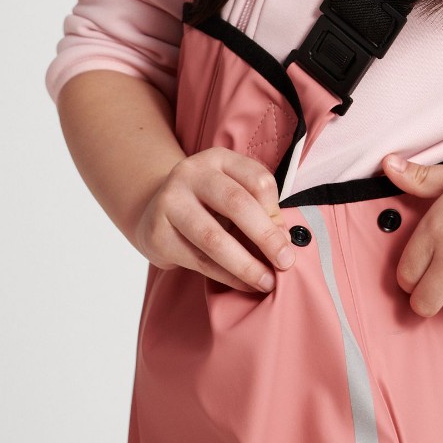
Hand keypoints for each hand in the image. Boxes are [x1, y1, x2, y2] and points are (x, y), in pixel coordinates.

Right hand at [133, 147, 296, 292]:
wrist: (154, 211)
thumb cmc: (207, 204)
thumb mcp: (233, 194)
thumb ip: (259, 210)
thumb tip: (284, 241)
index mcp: (218, 159)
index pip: (257, 179)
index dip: (276, 211)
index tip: (288, 238)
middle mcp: (191, 174)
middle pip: (236, 203)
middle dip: (266, 237)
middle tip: (286, 262)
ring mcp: (170, 202)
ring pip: (214, 238)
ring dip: (246, 265)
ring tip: (267, 282)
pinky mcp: (158, 234)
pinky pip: (199, 260)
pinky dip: (227, 276)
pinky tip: (244, 284)